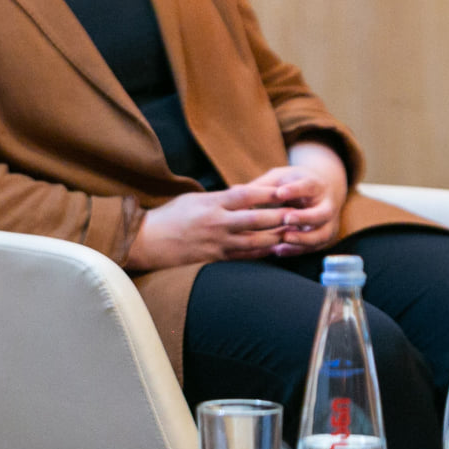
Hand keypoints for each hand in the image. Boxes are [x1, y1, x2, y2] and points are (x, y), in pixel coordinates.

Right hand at [124, 183, 291, 271]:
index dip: (268, 193)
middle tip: (300, 212)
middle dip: (281, 215)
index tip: (285, 190)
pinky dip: (263, 252)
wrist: (147, 242)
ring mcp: (218, 243)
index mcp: (212, 204)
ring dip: (277, 236)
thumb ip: (218, 199)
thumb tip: (241, 196)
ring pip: (256, 240)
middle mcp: (218, 223)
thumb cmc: (168, 217)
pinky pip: (246, 256)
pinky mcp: (217, 259)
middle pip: (257, 219)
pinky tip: (275, 249)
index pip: (247, 195)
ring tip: (294, 232)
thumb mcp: (192, 199)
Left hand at [256, 140, 349, 255]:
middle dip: (304, 217)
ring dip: (303, 239)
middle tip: (286, 219)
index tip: (280, 193)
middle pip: (322, 213)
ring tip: (283, 239)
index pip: (308, 185)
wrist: (317, 193)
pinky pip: (314, 247)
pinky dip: (297, 249)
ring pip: (322, 234)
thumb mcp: (280, 178)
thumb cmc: (292, 183)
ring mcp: (328, 222)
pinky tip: (279, 250)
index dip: (295, 190)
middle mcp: (326, 204)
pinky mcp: (324, 237)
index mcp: (315, 185)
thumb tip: (234, 190)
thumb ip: (262, 185)